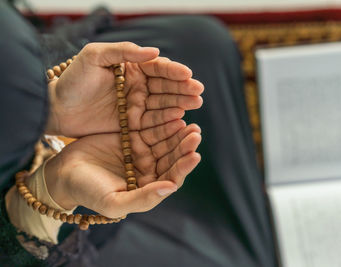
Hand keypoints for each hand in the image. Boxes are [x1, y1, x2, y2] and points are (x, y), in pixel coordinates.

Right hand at [45, 122, 201, 217]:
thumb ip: (143, 198)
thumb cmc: (87, 192)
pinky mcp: (132, 137)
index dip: (184, 167)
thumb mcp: (114, 201)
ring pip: (164, 142)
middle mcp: (149, 171)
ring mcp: (141, 153)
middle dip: (184, 146)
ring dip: (177, 133)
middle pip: (172, 158)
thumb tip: (171, 188)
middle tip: (195, 133)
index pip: (172, 178)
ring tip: (189, 123)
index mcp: (148, 188)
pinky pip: (150, 128)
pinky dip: (161, 122)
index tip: (194, 155)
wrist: (63, 173)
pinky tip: (171, 114)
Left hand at [47, 42, 203, 136]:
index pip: (157, 68)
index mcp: (130, 68)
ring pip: (163, 104)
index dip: (173, 71)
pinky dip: (167, 120)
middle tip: (198, 92)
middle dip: (182, 89)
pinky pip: (153, 122)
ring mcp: (136, 106)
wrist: (56, 109)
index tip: (188, 75)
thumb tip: (154, 51)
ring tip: (195, 104)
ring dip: (180, 103)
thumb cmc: (72, 80)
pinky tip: (180, 119)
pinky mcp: (132, 124)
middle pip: (165, 87)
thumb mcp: (94, 57)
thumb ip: (123, 51)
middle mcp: (137, 86)